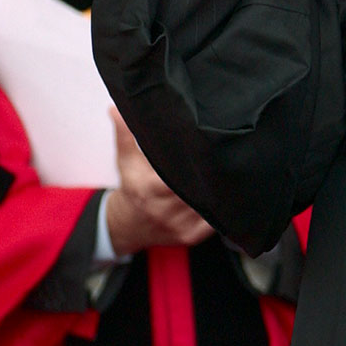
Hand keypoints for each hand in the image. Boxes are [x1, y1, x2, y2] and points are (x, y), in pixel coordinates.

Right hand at [105, 110, 214, 253]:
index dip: (196, 164)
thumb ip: (125, 133)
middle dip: (210, 174)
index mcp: (151, 189)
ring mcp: (181, 226)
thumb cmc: (131, 189)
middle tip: (224, 157)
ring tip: (228, 172)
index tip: (206, 150)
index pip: (181, 174)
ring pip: (210, 204)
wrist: (128, 227)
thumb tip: (117, 108)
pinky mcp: (193, 236)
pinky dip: (221, 207)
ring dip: (218, 189)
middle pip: (199, 188)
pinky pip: (215, 220)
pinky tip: (225, 193)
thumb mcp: (126, 161)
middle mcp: (166, 210)